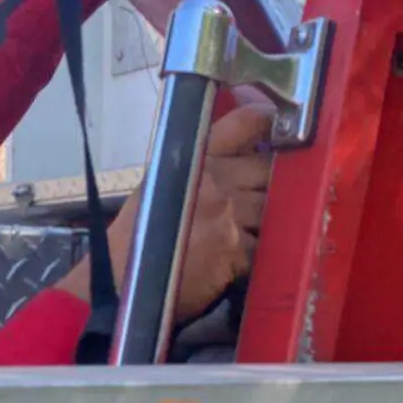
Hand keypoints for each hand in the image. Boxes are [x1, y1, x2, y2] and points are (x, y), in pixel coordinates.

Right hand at [58, 100, 273, 326]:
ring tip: (246, 229)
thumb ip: (199, 166)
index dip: (269, 120)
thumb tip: (242, 157)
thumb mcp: (161, 183)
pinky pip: (262, 246)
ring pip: (272, 207)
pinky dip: (254, 253)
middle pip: (269, 168)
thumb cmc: (137, 234)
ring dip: (266, 220)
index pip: (244, 123)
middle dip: (273, 181)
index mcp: (194, 157)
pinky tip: (235, 257)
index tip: (281, 128)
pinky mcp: (236, 251)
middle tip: (265, 193)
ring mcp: (228, 215)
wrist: (122, 282)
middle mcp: (215, 179)